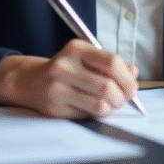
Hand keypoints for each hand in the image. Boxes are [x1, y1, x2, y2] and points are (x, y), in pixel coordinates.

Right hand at [0, 39, 138, 117]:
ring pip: (100, 105)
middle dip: (123, 97)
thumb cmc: (65, 68)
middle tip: (124, 98)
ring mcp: (58, 87)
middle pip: (107, 86)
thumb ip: (110, 63)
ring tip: (110, 104)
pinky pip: (87, 115)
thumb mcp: (85, 57)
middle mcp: (65, 66)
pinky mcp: (55, 107)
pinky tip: (94, 107)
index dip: (127, 77)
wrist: (30, 81)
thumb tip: (133, 73)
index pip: (111, 62)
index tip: (132, 86)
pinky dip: (97, 114)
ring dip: (112, 108)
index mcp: (76, 48)